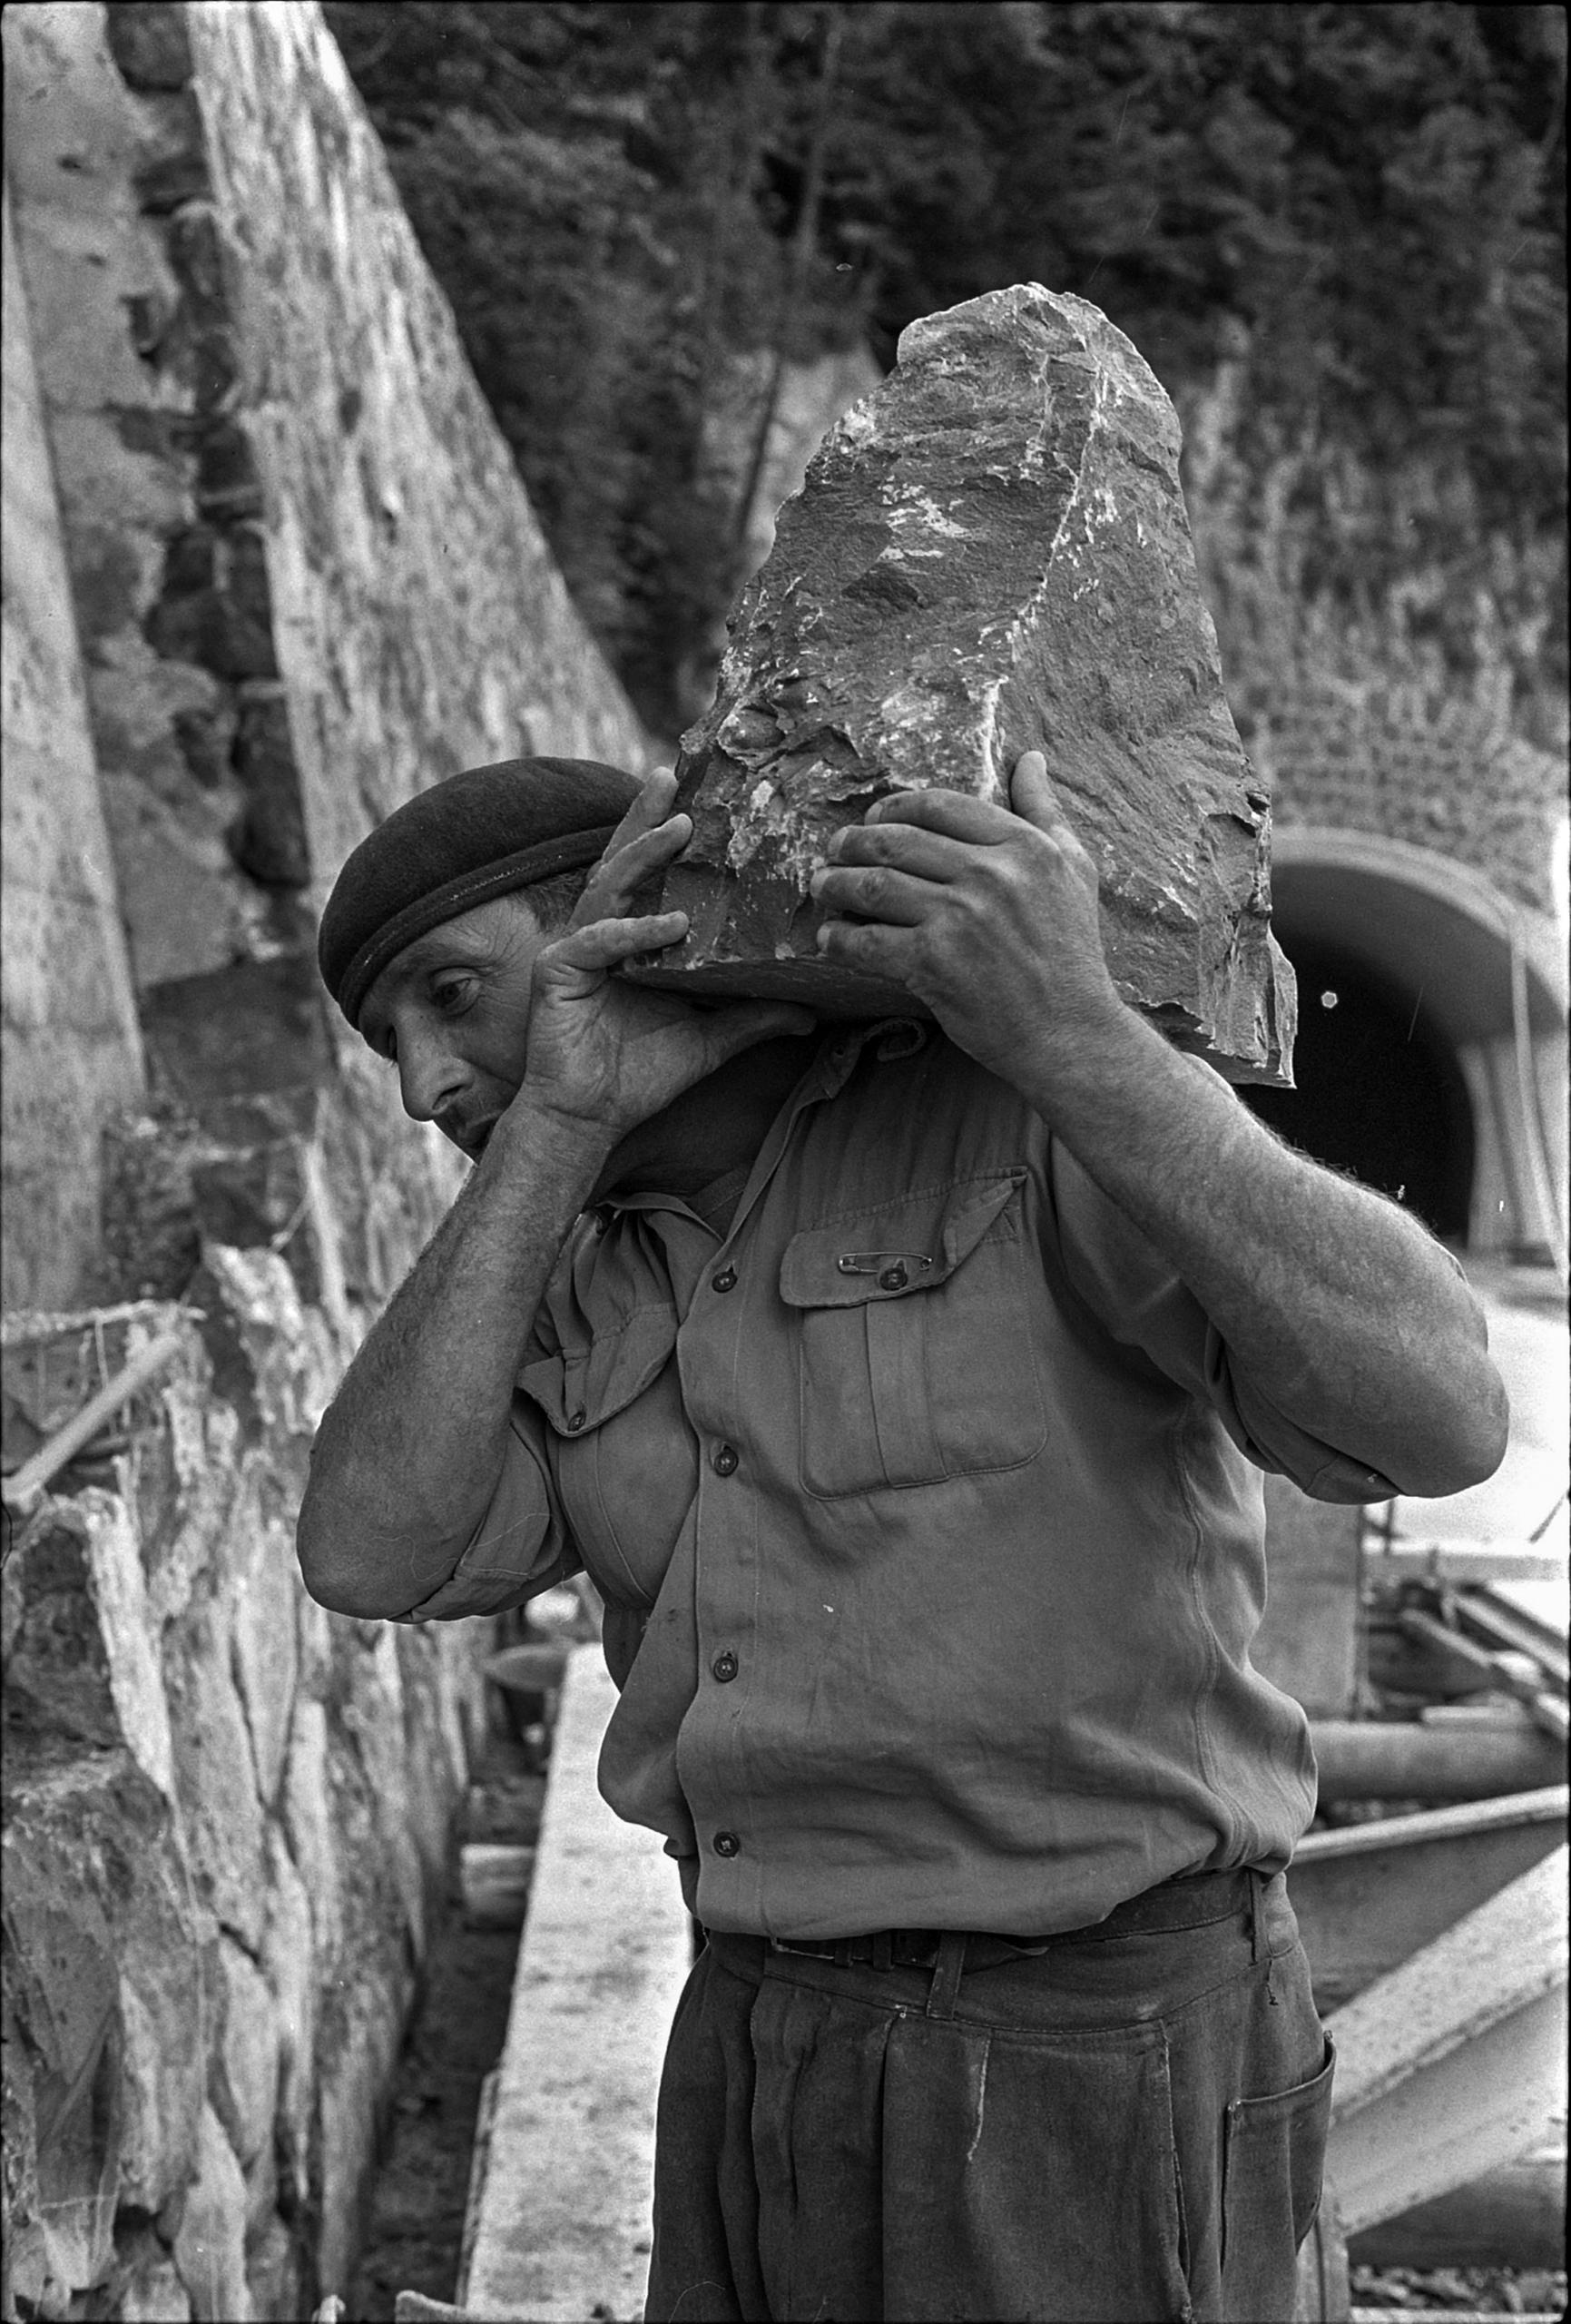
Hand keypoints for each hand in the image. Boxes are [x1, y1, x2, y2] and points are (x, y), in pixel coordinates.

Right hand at [514, 771, 814, 1141]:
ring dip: (643, 854)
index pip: (650, 877)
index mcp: (631, 940)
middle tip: (671, 776)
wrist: (591, 1118)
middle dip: (645, 817)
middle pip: (622, 862)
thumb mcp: (711, 1040)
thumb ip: (753, 1018)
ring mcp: (575, 947)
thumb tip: (810, 1012)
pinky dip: (634, 932)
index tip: (696, 798)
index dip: (664, 835)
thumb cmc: (639, 1078)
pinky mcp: (556, 970)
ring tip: (680, 828)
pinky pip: (599, 940)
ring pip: (609, 885)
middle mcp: (600, 933)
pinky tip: (670, 926)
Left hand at [809, 751, 1123, 1084]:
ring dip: (836, 884)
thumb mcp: (1074, 869)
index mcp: (1023, 846)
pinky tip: (830, 938)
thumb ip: (1045, 811)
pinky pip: (868, 941)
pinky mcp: (933, 963)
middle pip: (896, 841)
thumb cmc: (1071, 953)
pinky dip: (840, 938)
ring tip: (822, 886)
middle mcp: (990, 875)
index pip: (939, 806)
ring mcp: (959, 919)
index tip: (874, 816)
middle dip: (853, 842)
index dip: (894, 806)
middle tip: (834, 849)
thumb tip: (1030, 760)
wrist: (1068, 1032)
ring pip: (874, 885)